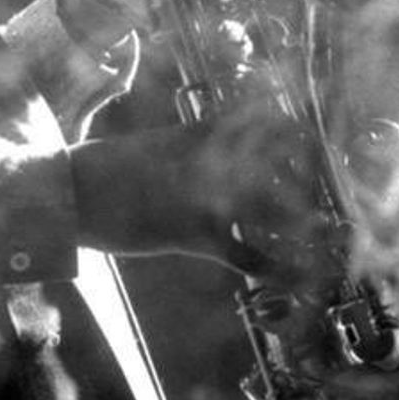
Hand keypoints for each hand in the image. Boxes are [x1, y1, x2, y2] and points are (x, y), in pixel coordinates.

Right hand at [68, 106, 327, 277]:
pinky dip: (269, 266)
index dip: (291, 132)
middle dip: (305, 177)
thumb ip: (196, 138)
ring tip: (326, 230)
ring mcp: (202, 198)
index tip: (311, 139)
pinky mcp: (192, 235)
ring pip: (268, 208)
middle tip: (328, 189)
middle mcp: (208, 162)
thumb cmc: (108, 169)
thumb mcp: (158, 143)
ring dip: (299, 219)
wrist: (70, 192)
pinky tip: (291, 275)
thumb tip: (234, 134)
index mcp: (198, 134)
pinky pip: (241, 254)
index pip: (260, 124)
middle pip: (275, 165)